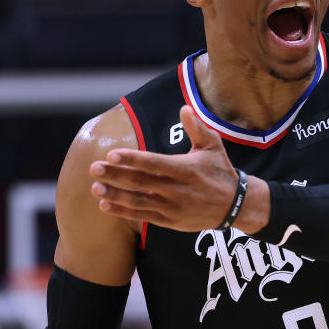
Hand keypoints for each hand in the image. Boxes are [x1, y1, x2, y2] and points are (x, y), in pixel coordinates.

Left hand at [90, 105, 262, 232]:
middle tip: (94, 168)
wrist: (235, 206)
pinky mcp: (170, 221)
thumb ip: (197, 127)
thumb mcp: (213, 146)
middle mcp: (177, 189)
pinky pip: (143, 216)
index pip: (154, 163)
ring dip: (115, 195)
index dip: (132, 159)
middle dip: (116, 175)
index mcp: (186, 169)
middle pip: (141, 182)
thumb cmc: (220, 171)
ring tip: (95, 187)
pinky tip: (105, 206)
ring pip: (139, 201)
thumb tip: (184, 108)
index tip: (112, 154)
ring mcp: (172, 207)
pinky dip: (124, 212)